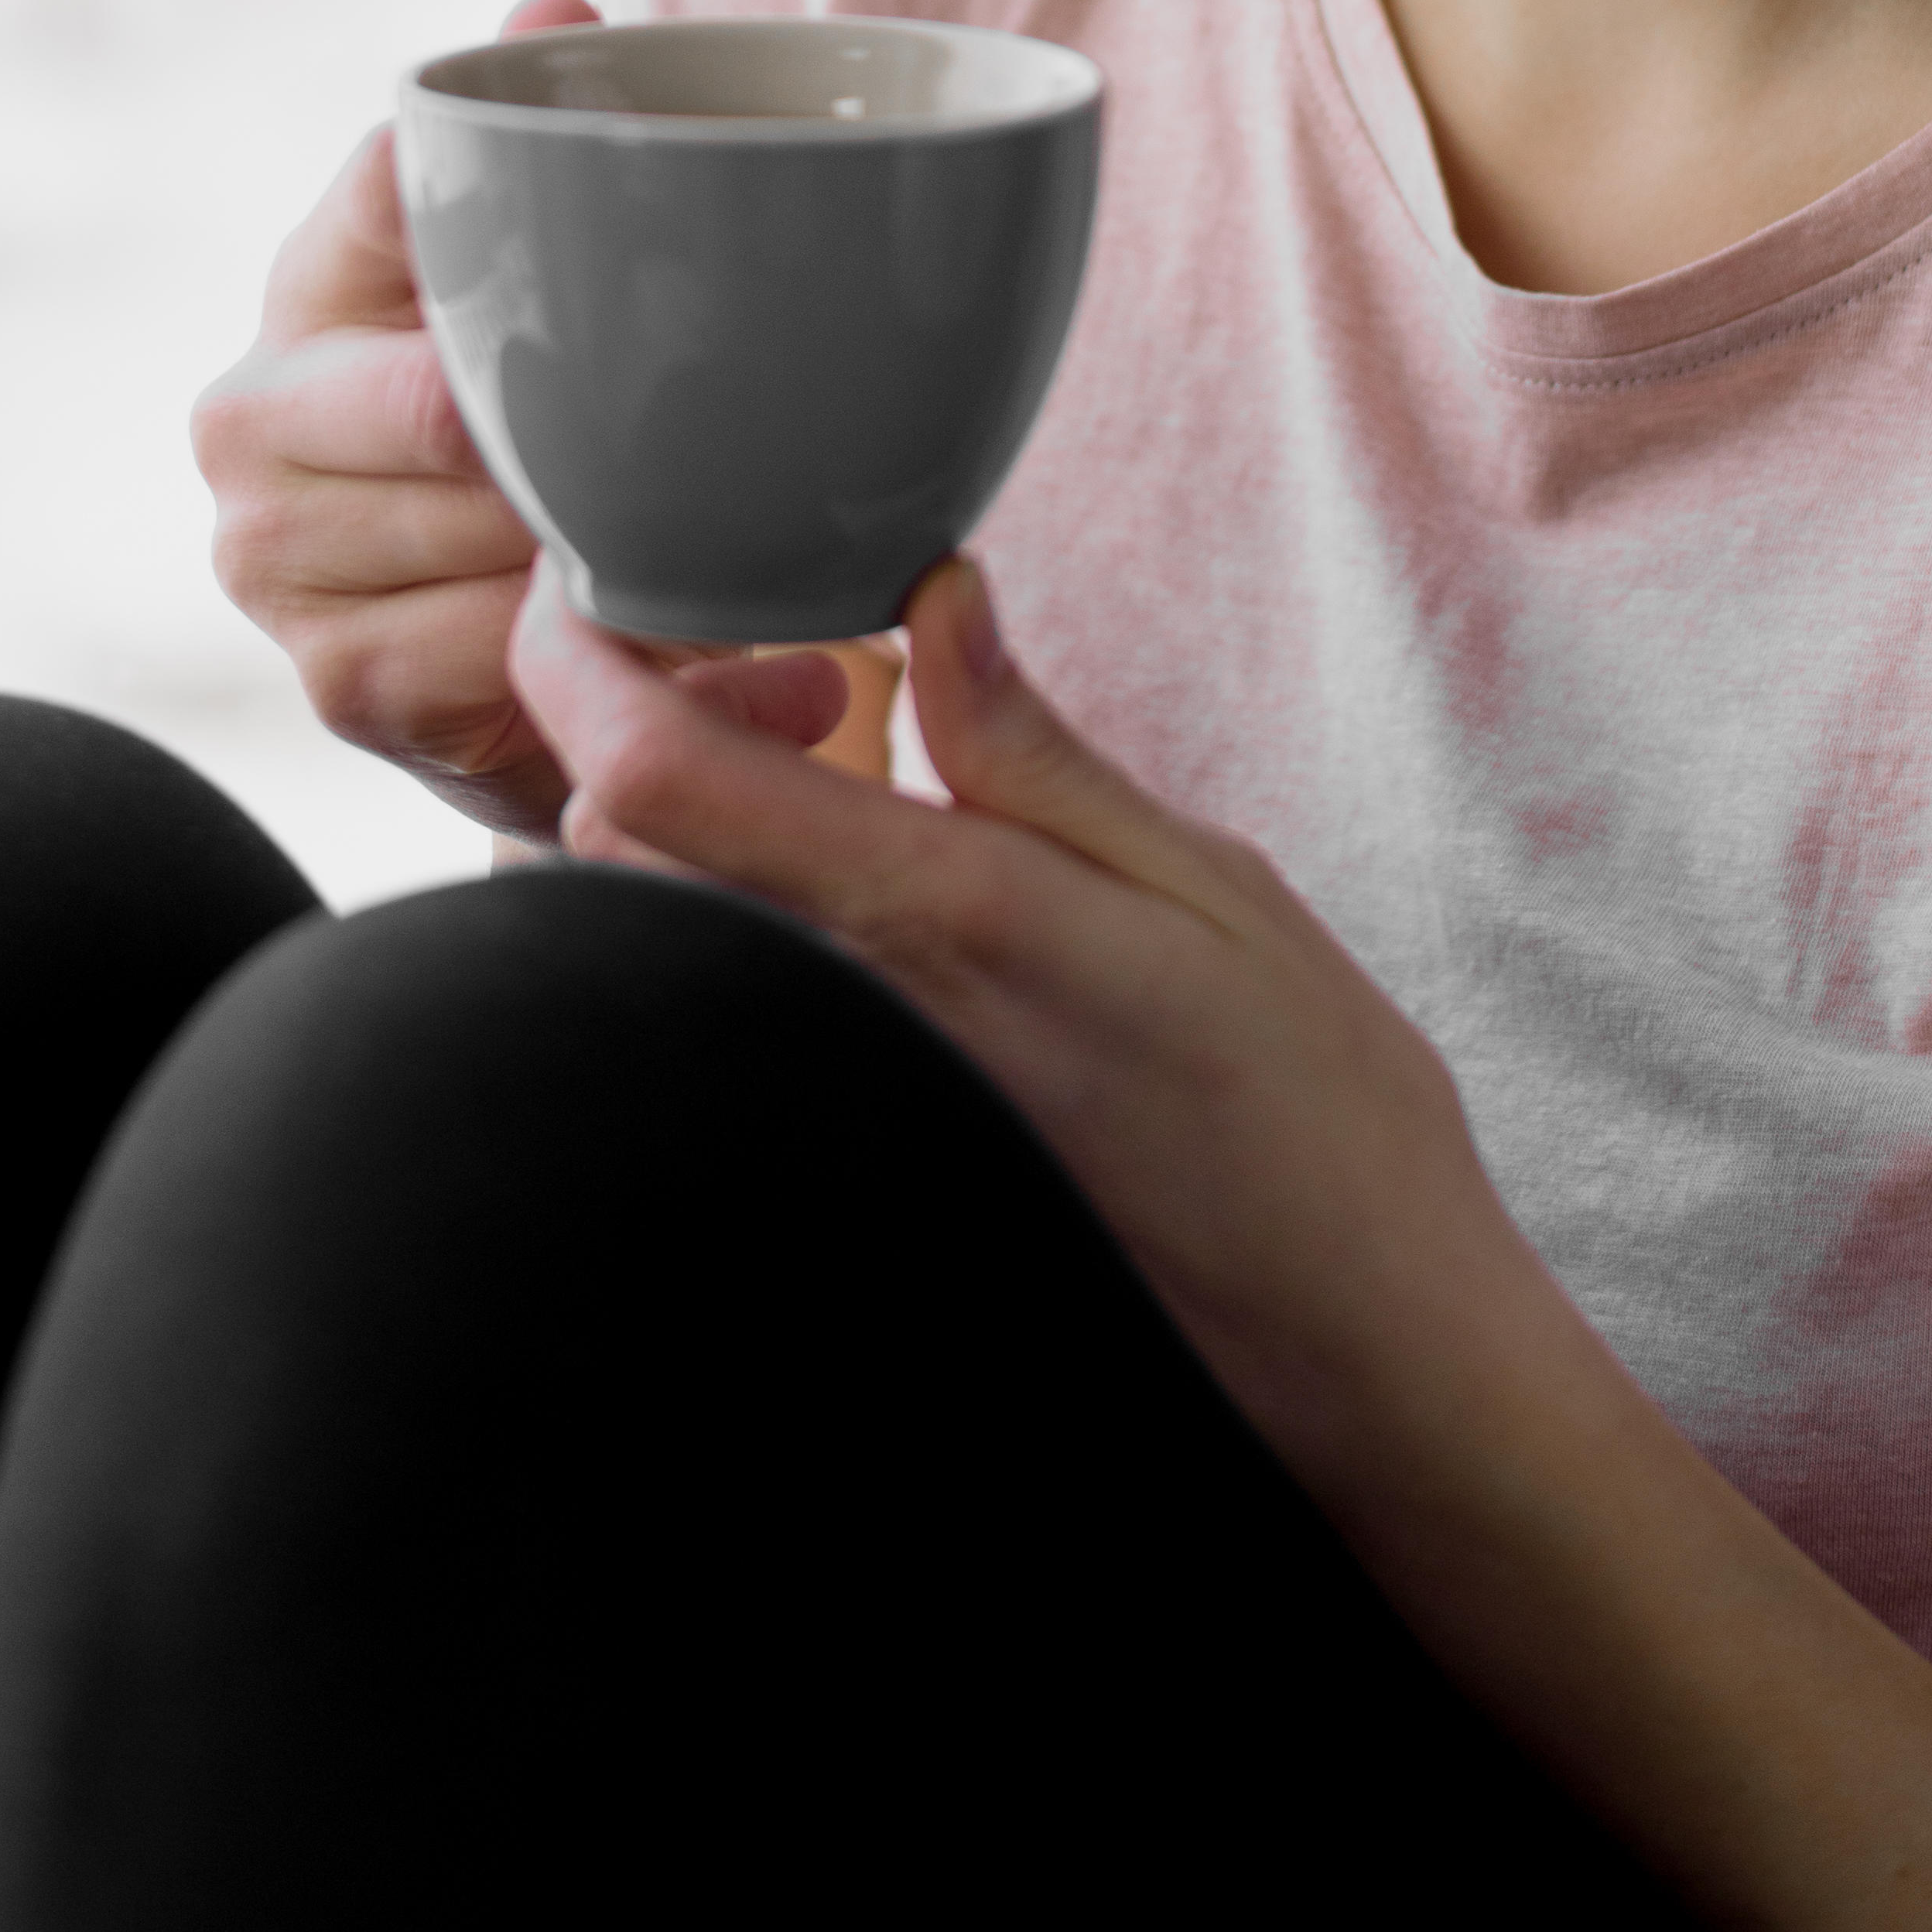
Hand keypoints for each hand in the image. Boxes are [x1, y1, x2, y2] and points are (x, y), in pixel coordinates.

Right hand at [193, 0, 849, 836]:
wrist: (474, 661)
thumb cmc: (511, 428)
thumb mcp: (523, 288)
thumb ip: (539, 157)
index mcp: (307, 277)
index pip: (389, 195)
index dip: (507, 214)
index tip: (634, 239)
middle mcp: (249, 413)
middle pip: (447, 402)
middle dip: (588, 433)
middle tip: (731, 440)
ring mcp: (274, 559)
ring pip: (493, 536)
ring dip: (632, 557)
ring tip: (760, 550)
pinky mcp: (340, 686)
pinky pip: (519, 664)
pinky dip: (648, 667)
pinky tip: (756, 663)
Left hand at [508, 550, 1543, 1531]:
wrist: (1355, 1338)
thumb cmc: (1313, 1109)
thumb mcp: (1204, 882)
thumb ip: (1034, 747)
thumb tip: (931, 593)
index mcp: (945, 917)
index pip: (661, 778)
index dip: (576, 665)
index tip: (582, 597)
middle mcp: (858, 1016)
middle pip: (613, 848)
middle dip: (644, 723)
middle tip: (795, 680)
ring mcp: (841, 1097)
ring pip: (655, 930)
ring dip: (689, 819)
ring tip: (838, 770)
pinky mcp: (851, 1152)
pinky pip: (731, 1006)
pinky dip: (742, 911)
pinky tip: (864, 887)